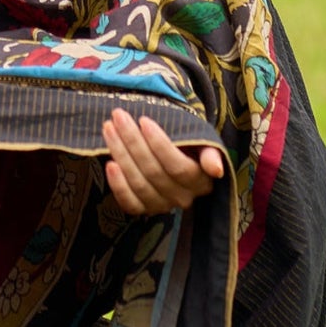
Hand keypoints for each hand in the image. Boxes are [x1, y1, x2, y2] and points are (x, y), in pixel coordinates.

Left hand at [102, 108, 224, 216]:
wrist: (175, 156)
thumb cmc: (188, 144)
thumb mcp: (202, 141)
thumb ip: (210, 152)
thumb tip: (216, 170)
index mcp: (200, 181)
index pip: (177, 165)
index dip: (159, 144)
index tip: (143, 120)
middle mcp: (182, 197)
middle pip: (153, 171)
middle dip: (132, 141)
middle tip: (118, 116)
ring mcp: (162, 206)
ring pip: (139, 183)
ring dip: (120, 154)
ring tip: (109, 129)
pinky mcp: (144, 210)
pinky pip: (129, 203)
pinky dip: (118, 185)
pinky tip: (109, 164)